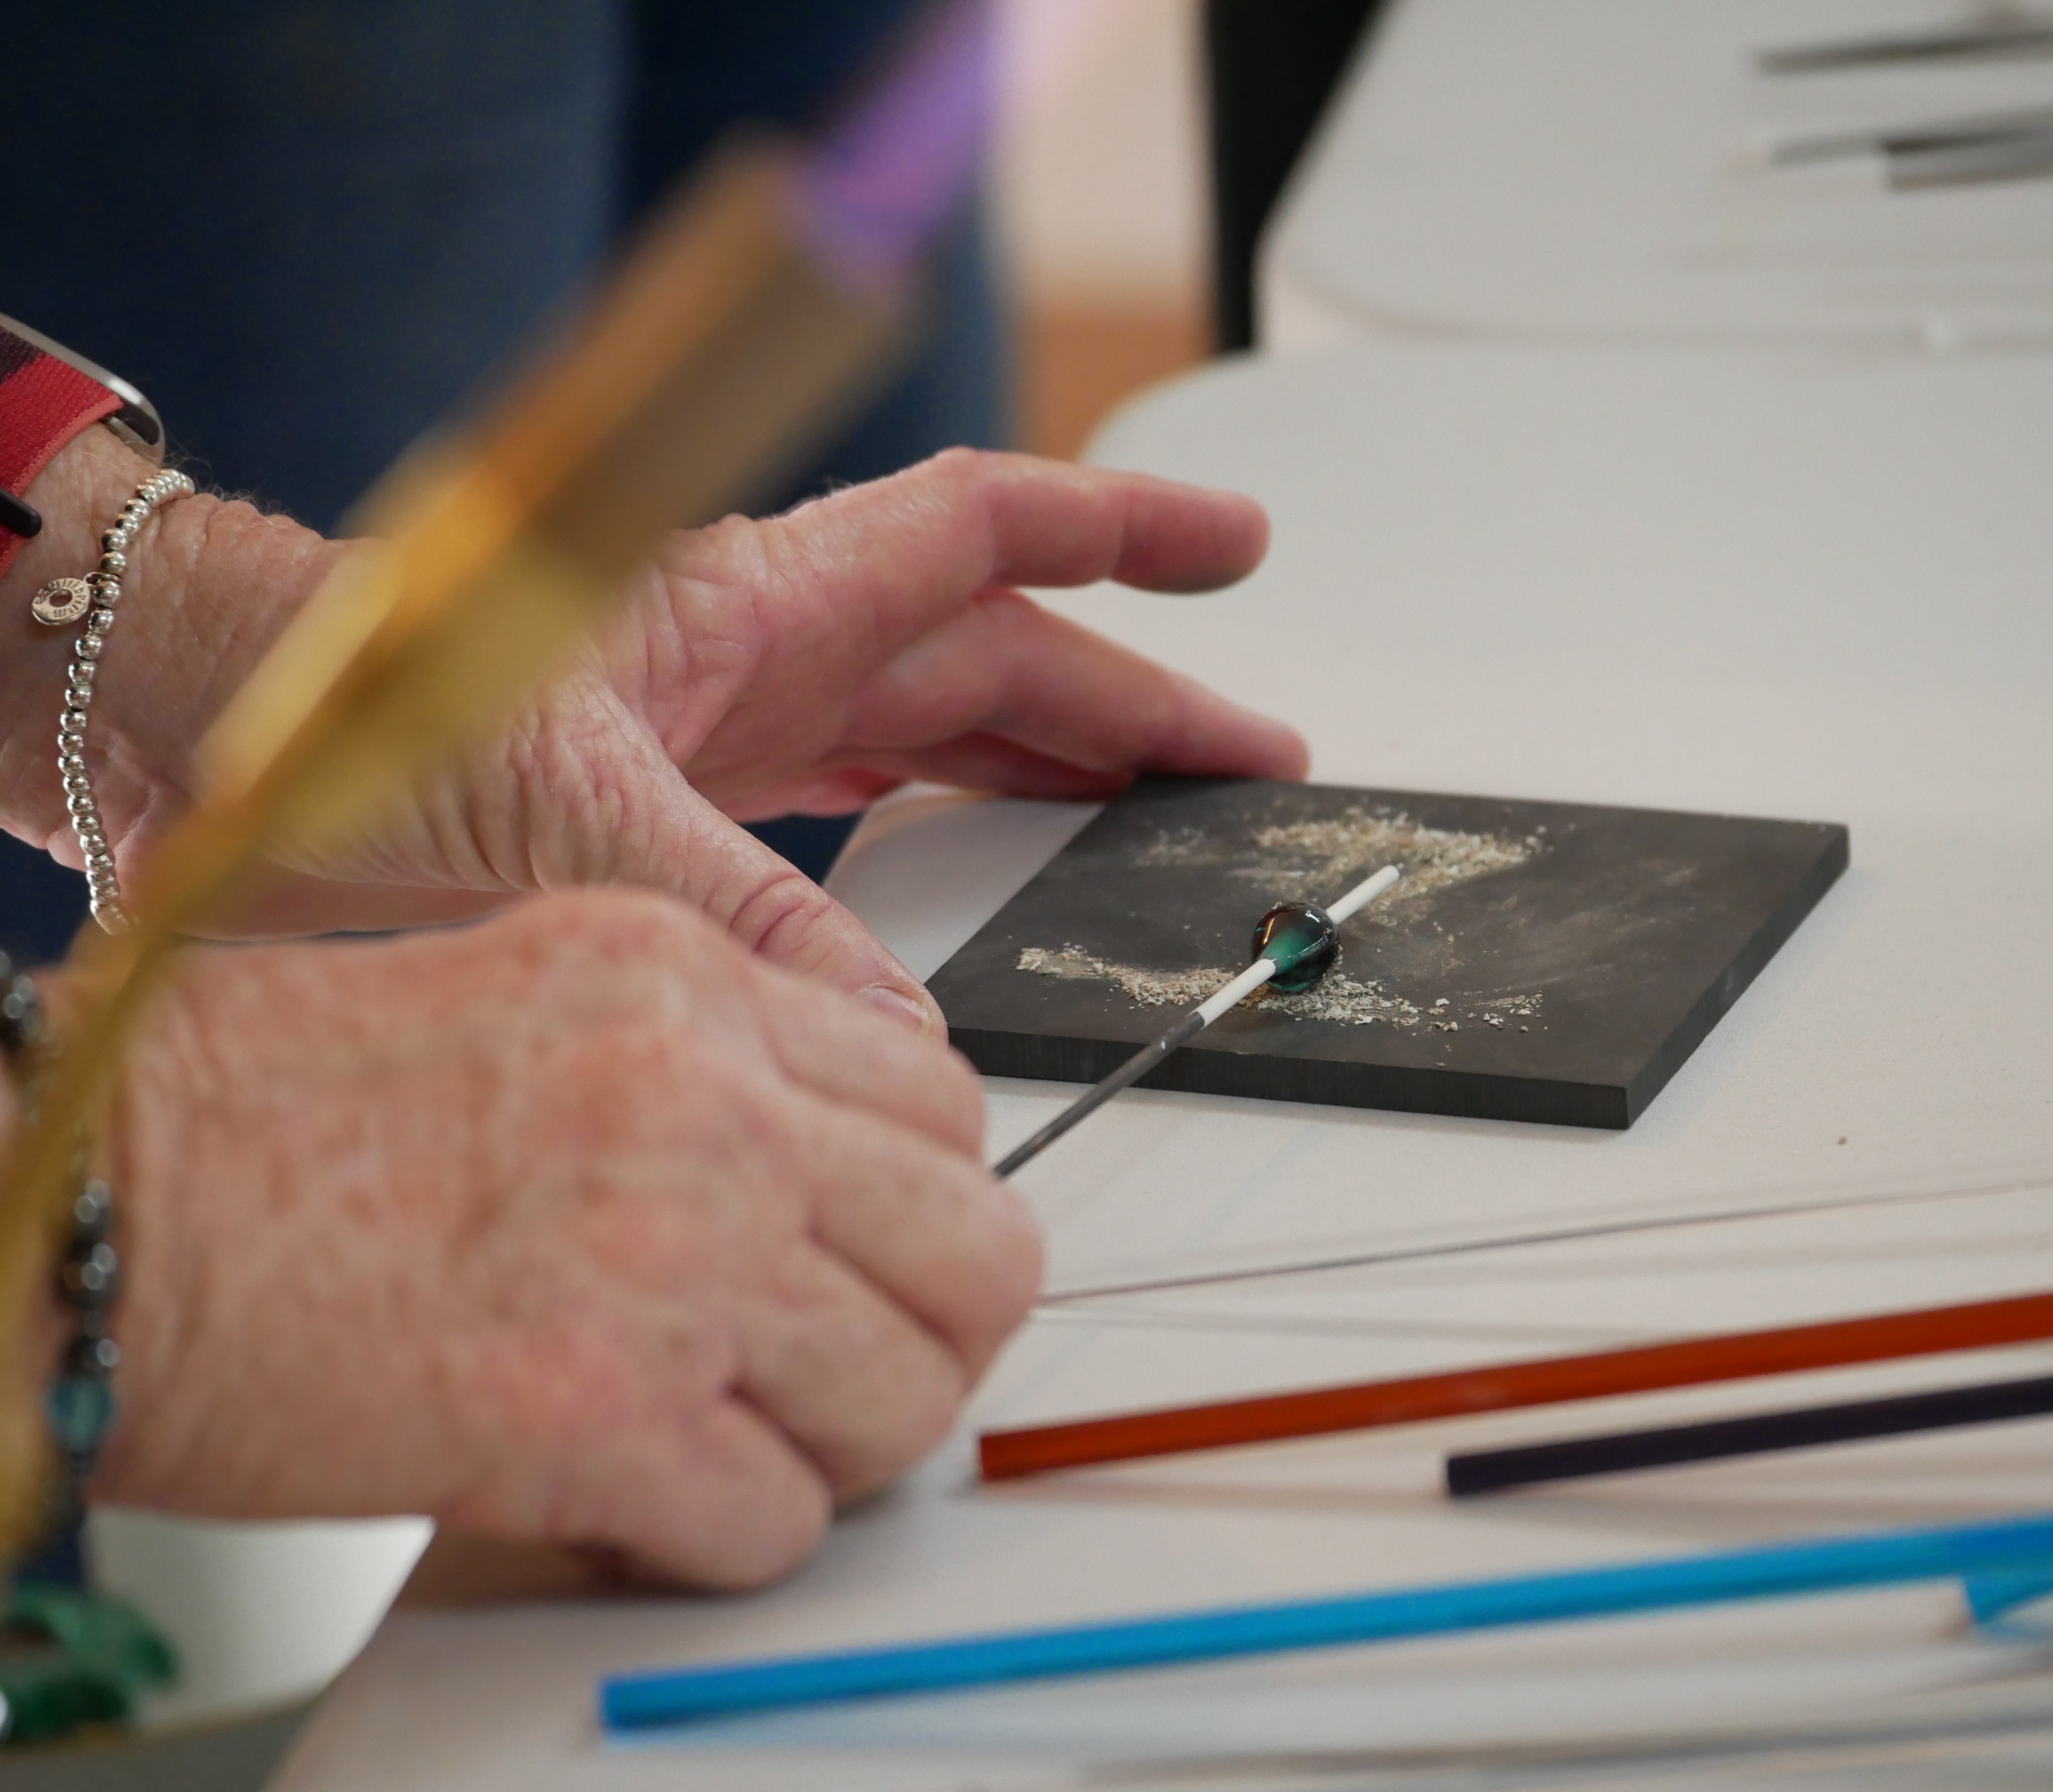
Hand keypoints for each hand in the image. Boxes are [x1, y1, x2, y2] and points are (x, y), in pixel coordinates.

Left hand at [1, 436, 1305, 1027]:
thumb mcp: (575, 817)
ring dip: (1050, 774)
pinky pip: (856, 818)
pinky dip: (937, 849)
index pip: (978, 535)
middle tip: (1244, 760)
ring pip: (934, 737)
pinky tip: (978, 893)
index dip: (1117, 535)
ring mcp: (725, 736)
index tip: (1231, 546)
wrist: (205, 746)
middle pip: (991, 657)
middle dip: (1129, 701)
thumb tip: (896, 1042)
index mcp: (752, 605)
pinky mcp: (683, 815)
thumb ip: (744, 923)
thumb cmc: (354, 721)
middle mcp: (754, 659)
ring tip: (1151, 823)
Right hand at [76, 890, 1037, 1587]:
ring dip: (835, 1450)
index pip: (943, 1102)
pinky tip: (641, 1509)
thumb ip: (700, 1062)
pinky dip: (726, 1541)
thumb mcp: (525, 995)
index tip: (880, 1260)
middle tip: (849, 1373)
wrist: (92, 1200)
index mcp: (684, 980)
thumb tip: (828, 1170)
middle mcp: (705, 1100)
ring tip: (735, 1444)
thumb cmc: (258, 1114)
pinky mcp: (593, 1416)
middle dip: (931, 1336)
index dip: (928, 1207)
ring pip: (904, 1399)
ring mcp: (667, 1255)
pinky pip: (776, 1522)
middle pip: (976, 1251)